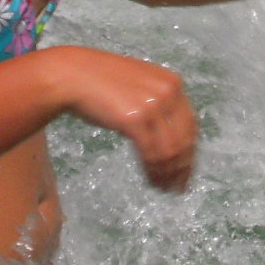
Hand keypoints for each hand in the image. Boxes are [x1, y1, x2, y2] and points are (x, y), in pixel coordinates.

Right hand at [52, 47, 197, 191]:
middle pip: (183, 139)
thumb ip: (159, 104)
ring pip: (168, 150)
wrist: (74, 75)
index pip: (190, 125)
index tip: (187, 171)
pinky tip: (150, 181)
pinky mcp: (134, 119)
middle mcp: (168, 92)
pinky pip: (150, 153)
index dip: (190, 152)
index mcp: (173, 83)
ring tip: (162, 188)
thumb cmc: (103, 82)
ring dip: (167, 174)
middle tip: (177, 188)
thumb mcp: (141, 86)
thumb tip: (171, 138)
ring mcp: (152, 105)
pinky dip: (153, 171)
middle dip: (182, 168)